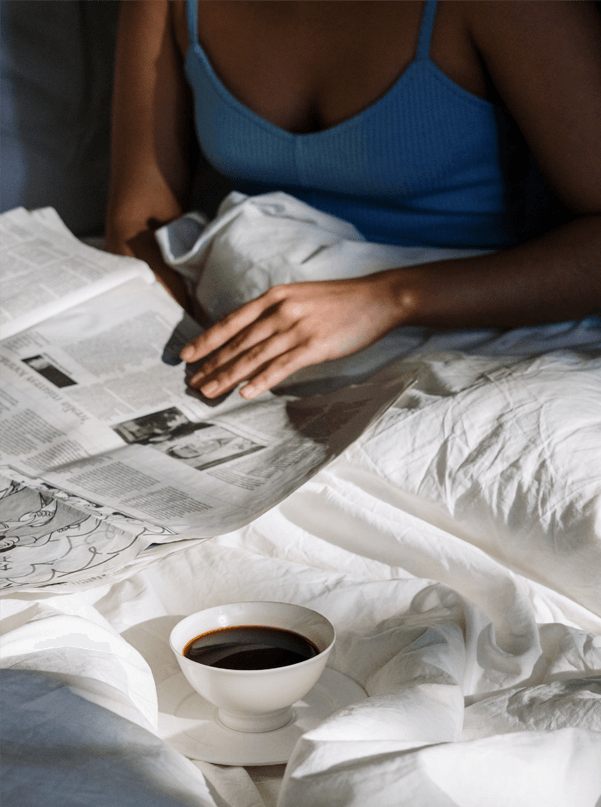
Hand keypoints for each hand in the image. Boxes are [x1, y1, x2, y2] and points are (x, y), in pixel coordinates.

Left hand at [180, 275, 403, 398]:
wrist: (377, 298)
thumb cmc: (339, 300)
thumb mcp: (300, 296)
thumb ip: (275, 311)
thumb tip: (251, 334)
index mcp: (274, 297)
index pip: (231, 321)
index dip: (207, 340)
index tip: (187, 355)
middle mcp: (280, 311)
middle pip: (237, 342)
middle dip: (212, 363)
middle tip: (192, 382)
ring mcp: (297, 328)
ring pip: (253, 356)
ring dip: (227, 375)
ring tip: (208, 390)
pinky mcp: (314, 346)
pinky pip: (281, 367)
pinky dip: (260, 381)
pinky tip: (245, 393)